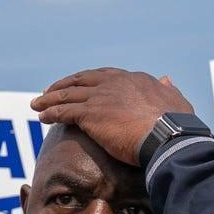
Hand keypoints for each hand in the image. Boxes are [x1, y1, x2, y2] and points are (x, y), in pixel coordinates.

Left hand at [31, 69, 194, 166]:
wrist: (166, 137)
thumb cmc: (176, 127)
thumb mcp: (176, 101)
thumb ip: (168, 90)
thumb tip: (167, 79)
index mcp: (134, 79)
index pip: (105, 76)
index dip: (89, 81)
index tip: (80, 86)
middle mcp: (115, 83)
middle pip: (81, 80)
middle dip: (64, 85)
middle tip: (50, 91)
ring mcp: (101, 96)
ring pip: (68, 94)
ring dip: (50, 98)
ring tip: (37, 104)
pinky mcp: (90, 113)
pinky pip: (64, 111)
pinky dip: (51, 112)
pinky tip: (42, 117)